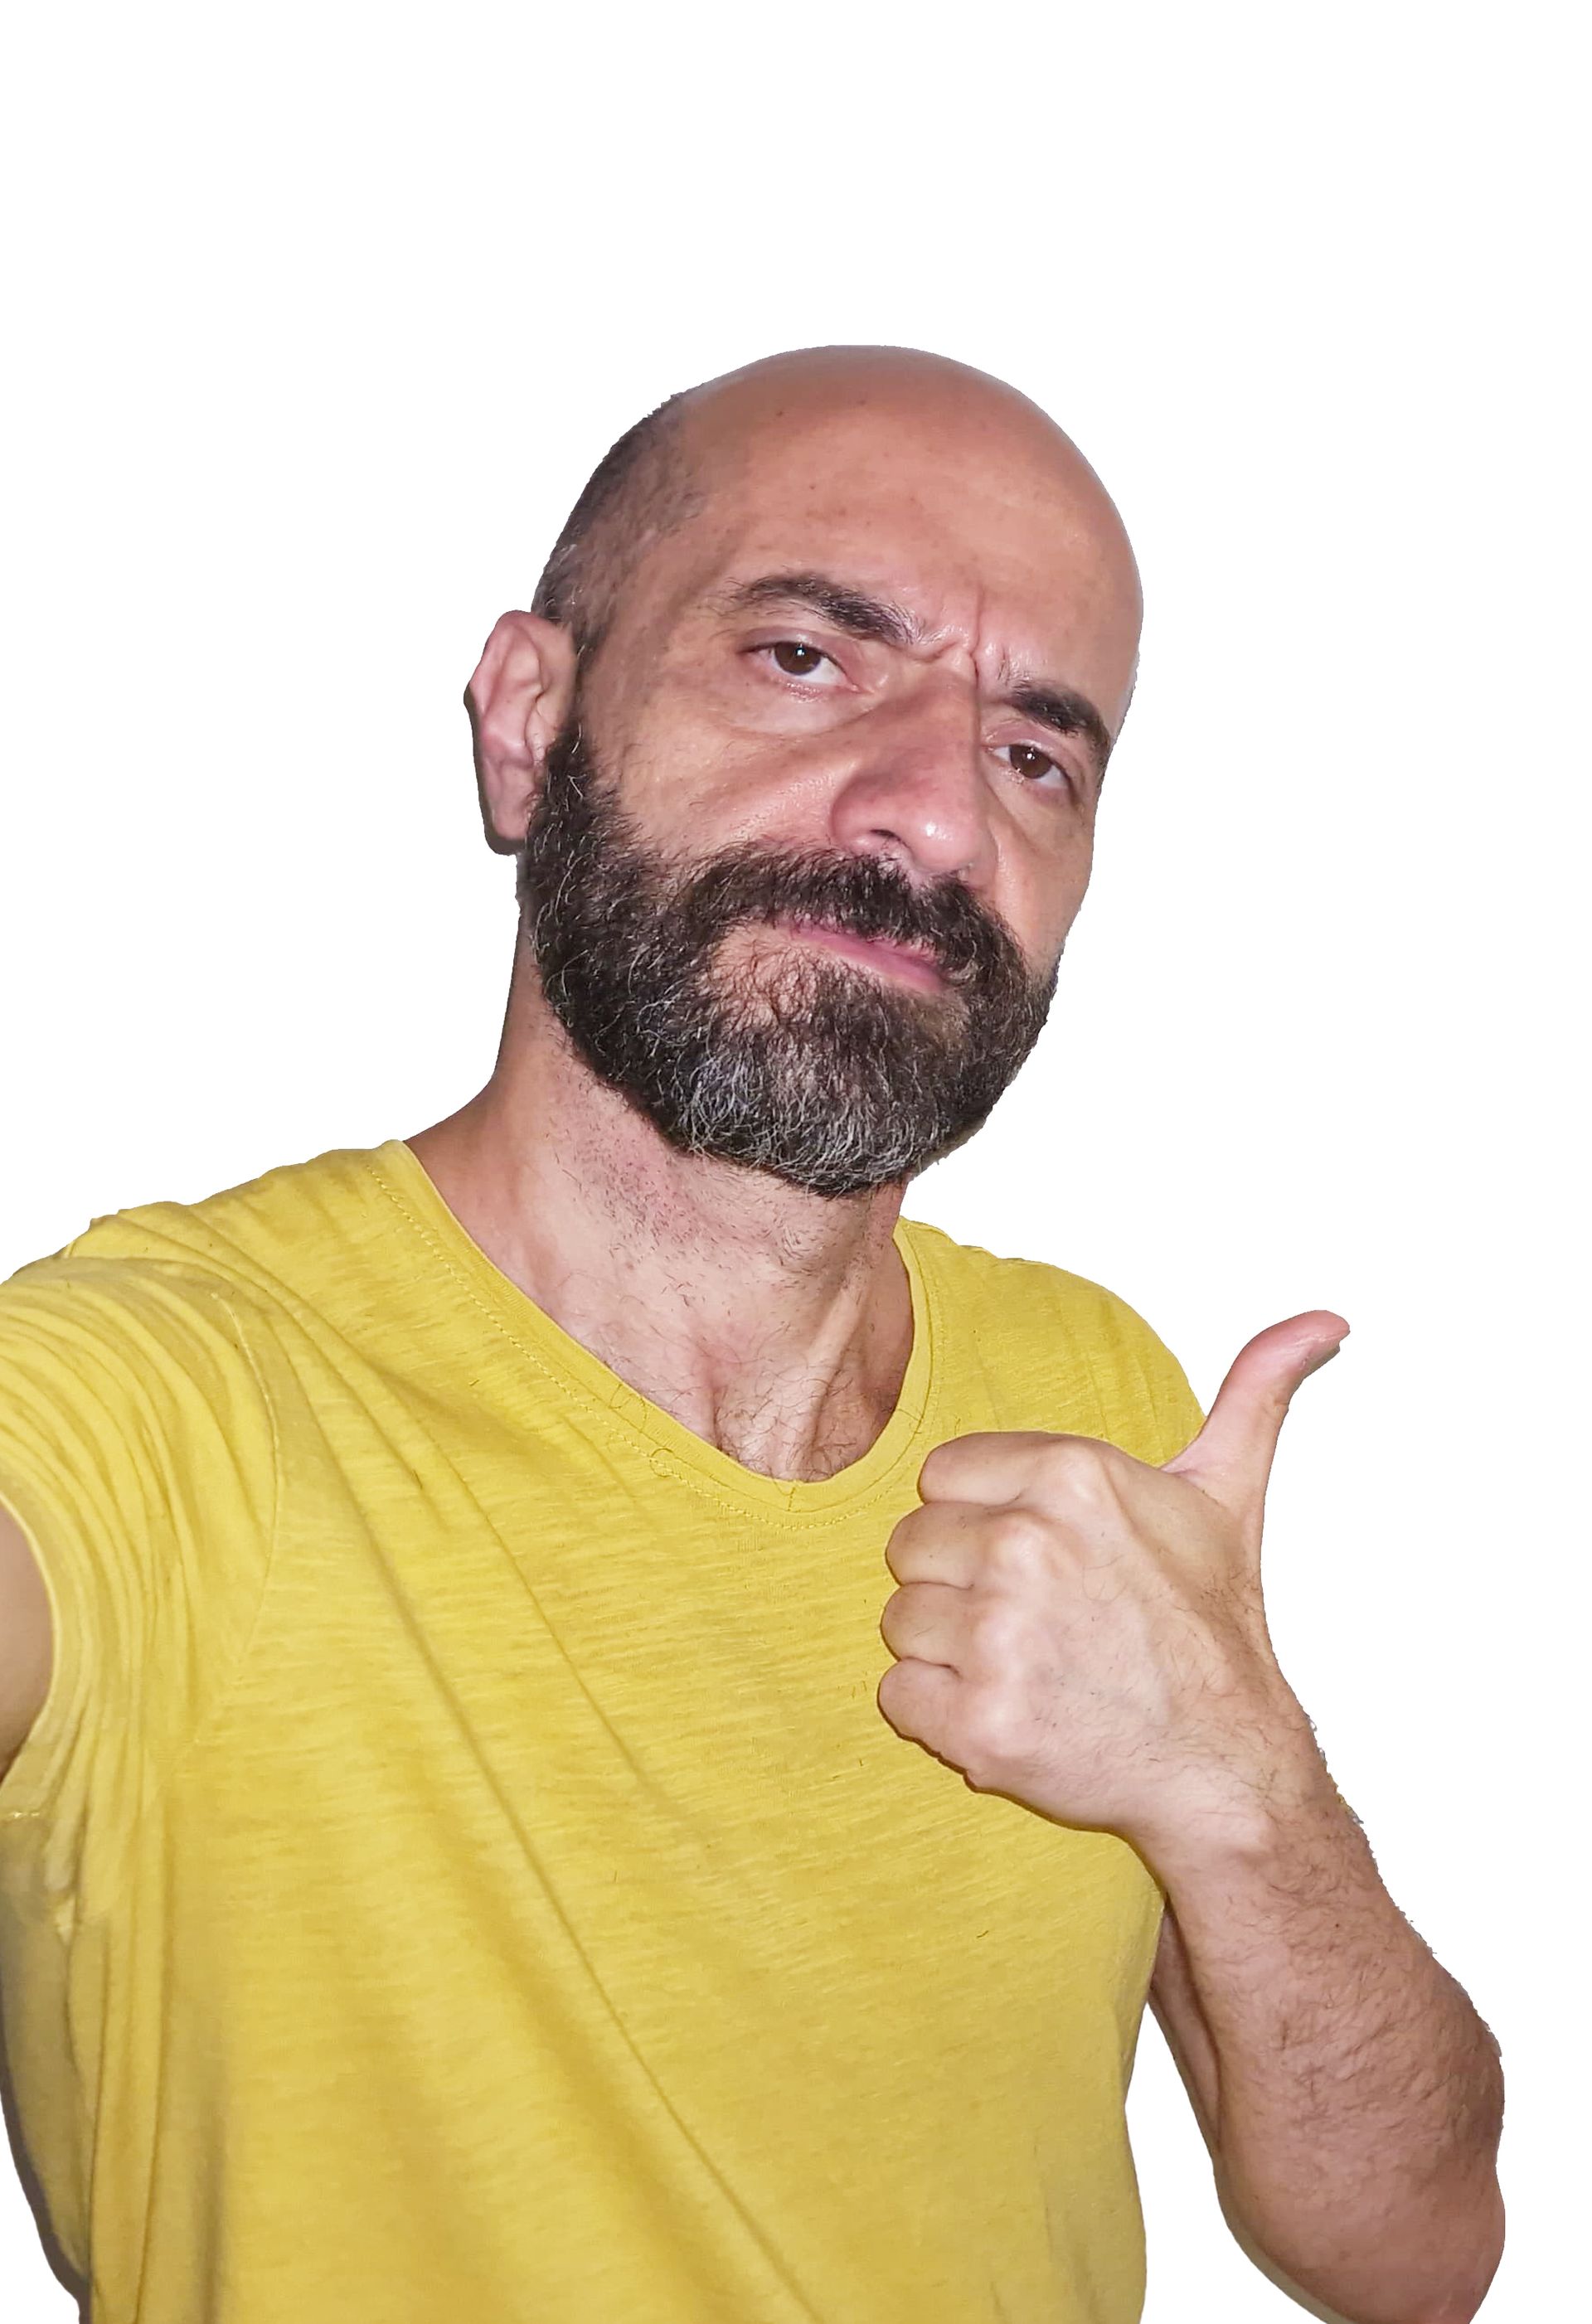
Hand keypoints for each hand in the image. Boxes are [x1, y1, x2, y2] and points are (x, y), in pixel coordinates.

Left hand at [876, 1311, 1347, 1853]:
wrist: (1227, 1763)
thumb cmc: (1212, 1631)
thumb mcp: (1230, 1493)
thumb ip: (1255, 1391)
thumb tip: (1323, 1319)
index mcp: (1071, 1476)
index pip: (942, 1476)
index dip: (981, 1521)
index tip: (1040, 1560)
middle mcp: (1028, 1546)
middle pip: (910, 1547)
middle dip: (960, 1586)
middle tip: (1036, 1621)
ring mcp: (1000, 1638)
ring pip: (900, 1621)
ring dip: (948, 1652)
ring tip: (1028, 1665)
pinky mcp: (980, 1722)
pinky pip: (897, 1695)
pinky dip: (938, 1714)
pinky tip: (1010, 1711)